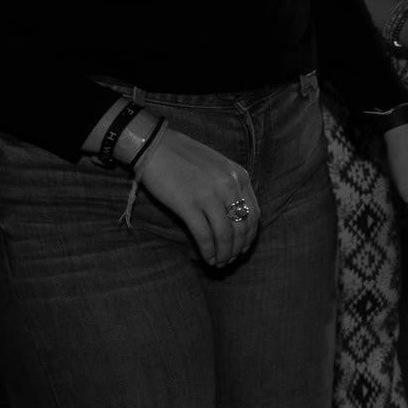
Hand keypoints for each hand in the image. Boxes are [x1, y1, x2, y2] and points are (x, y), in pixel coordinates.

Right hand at [131, 124, 260, 268]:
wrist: (154, 145)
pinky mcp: (188, 204)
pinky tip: (207, 258)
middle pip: (242, 227)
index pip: (254, 214)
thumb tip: (235, 217)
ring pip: (225, 235)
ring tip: (219, 262)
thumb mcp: (218, 166)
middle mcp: (229, 186)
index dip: (250, 236)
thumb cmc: (183, 156)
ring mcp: (209, 195)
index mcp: (239, 176)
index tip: (243, 247)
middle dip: (237, 248)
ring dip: (224, 253)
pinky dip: (208, 250)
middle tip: (230, 259)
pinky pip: (205, 235)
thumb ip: (230, 187)